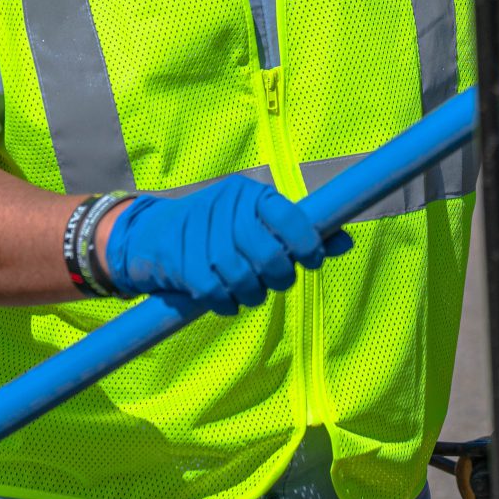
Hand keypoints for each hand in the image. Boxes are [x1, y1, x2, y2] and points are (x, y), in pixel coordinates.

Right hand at [101, 176, 351, 314]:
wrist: (152, 235)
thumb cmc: (218, 231)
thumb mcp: (257, 223)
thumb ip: (300, 233)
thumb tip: (346, 242)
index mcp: (250, 194)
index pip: (290, 217)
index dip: (308, 244)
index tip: (311, 261)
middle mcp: (227, 207)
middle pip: (270, 255)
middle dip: (279, 277)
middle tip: (276, 281)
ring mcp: (201, 233)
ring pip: (244, 278)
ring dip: (251, 294)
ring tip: (249, 292)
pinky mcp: (180, 260)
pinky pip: (215, 293)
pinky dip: (225, 304)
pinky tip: (225, 300)